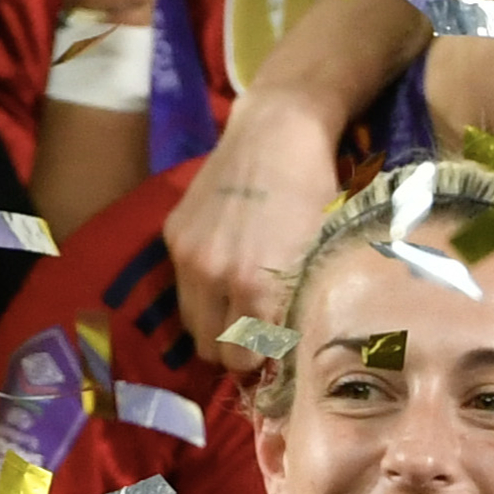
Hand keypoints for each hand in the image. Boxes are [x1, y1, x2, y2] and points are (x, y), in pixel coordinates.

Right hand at [164, 92, 343, 360]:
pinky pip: (181, 287)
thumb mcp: (320, 259)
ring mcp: (189, 255)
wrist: (277, 134)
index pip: (244, 358)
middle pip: (213, 349)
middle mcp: (215, 275)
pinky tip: (224, 272)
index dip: (261, 359)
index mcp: (258, 287)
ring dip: (214, 325)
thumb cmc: (317, 196)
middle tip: (257, 335)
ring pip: (191, 324)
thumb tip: (288, 352)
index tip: (275, 351)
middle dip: (235, 349)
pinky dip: (201, 290)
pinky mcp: (173, 234)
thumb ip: (299, 308)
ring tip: (239, 308)